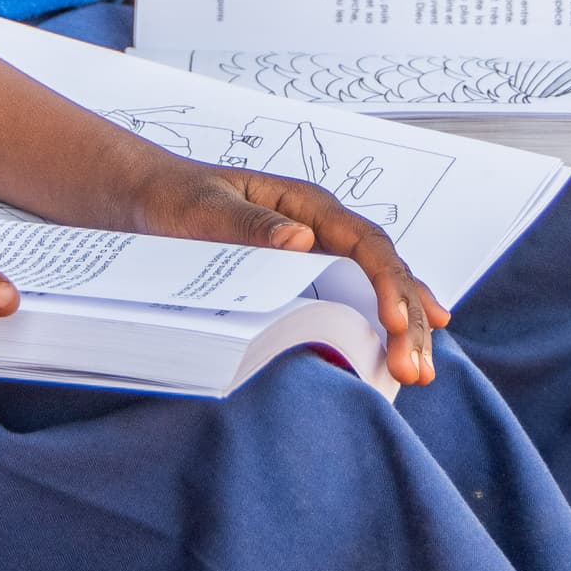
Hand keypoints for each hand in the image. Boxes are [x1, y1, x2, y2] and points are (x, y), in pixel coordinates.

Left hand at [95, 146, 447, 385]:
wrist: (151, 200)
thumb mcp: (203, 208)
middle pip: (384, 269)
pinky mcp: (307, 275)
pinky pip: (356, 297)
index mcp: (307, 204)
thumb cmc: (177, 199)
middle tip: (415, 367)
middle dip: (407, 317)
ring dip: (404, 327)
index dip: (388, 282)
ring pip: (379, 286)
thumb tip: (301, 240)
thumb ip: (249, 224)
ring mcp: (320, 251)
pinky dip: (383, 321)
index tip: (396, 320)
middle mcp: (323, 227)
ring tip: (418, 371)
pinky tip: (403, 344)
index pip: (366, 243)